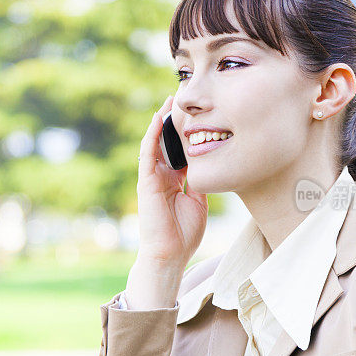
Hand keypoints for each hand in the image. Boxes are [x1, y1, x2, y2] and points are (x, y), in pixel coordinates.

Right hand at [135, 95, 207, 270]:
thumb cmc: (184, 234)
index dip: (186, 133)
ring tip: (168, 102)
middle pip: (166, 143)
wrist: (170, 254)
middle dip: (172, 122)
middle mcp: (161, 176)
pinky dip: (152, 135)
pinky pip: (147, 153)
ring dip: (160, 122)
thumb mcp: (199, 202)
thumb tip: (209, 166)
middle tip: (181, 100)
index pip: (179, 151)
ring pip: (155, 143)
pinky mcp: (146, 181)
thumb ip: (199, 182)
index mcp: (174, 181)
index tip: (197, 116)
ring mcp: (152, 178)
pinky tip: (158, 119)